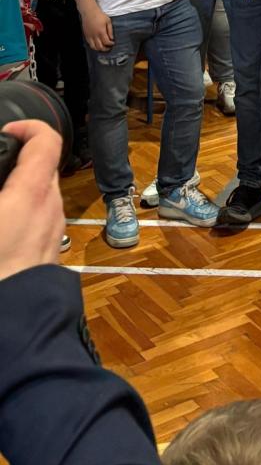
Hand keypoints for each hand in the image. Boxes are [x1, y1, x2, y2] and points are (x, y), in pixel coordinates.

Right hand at [0, 120, 65, 281]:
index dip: (27, 127)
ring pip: (37, 198)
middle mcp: (49, 209)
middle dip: (13, 163)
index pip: (46, 139)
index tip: (5, 132)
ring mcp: (52, 233)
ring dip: (14, 193)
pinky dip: (17, 216)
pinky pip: (35, 223)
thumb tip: (4, 190)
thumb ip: (1, 184)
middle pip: (40, 168)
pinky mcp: (47, 256)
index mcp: (31, 194)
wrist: (11, 337)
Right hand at [82, 5, 113, 50]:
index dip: (110, 44)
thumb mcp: (108, 21)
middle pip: (100, 47)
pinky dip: (93, 46)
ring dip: (99, 49)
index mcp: (101, 32)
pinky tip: (97, 44)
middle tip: (109, 47)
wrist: (89, 12)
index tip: (113, 43)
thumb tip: (112, 38)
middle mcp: (95, 35)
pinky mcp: (86, 35)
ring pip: (94, 47)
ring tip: (103, 47)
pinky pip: (89, 44)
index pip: (106, 42)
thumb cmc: (99, 15)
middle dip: (105, 49)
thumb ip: (110, 31)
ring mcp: (89, 36)